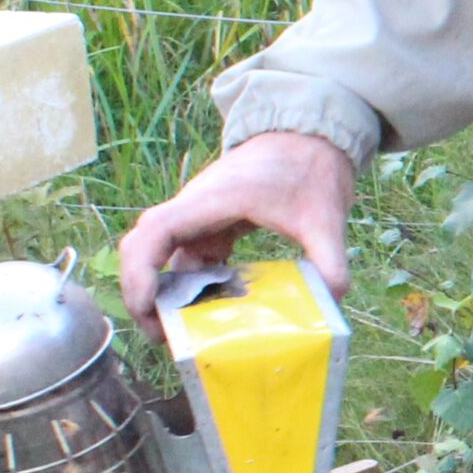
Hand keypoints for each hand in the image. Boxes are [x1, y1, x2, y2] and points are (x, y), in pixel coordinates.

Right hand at [118, 132, 357, 339]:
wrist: (310, 135)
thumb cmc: (310, 167)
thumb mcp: (325, 218)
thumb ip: (330, 262)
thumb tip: (332, 305)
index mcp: (211, 199)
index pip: (155, 231)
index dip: (140, 270)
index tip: (147, 307)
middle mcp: (195, 207)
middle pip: (146, 248)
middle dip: (144, 292)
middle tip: (164, 336)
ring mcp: (202, 217)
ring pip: (166, 257)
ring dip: (168, 294)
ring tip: (186, 337)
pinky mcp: (214, 225)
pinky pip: (191, 259)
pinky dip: (193, 286)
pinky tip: (213, 315)